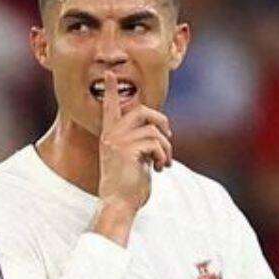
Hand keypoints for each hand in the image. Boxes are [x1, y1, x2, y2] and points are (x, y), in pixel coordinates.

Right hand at [97, 71, 172, 212]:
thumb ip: (140, 144)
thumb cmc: (127, 187)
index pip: (109, 108)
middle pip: (142, 111)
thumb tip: (161, 136)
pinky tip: (160, 169)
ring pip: (154, 129)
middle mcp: (111, 135)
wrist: (118, 204)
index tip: (110, 74)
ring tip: (164, 162)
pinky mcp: (128, 150)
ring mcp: (118, 141)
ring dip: (166, 147)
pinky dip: (163, 156)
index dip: (110, 90)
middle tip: (169, 136)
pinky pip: (156, 143)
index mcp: (109, 136)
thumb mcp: (133, 160)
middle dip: (161, 121)